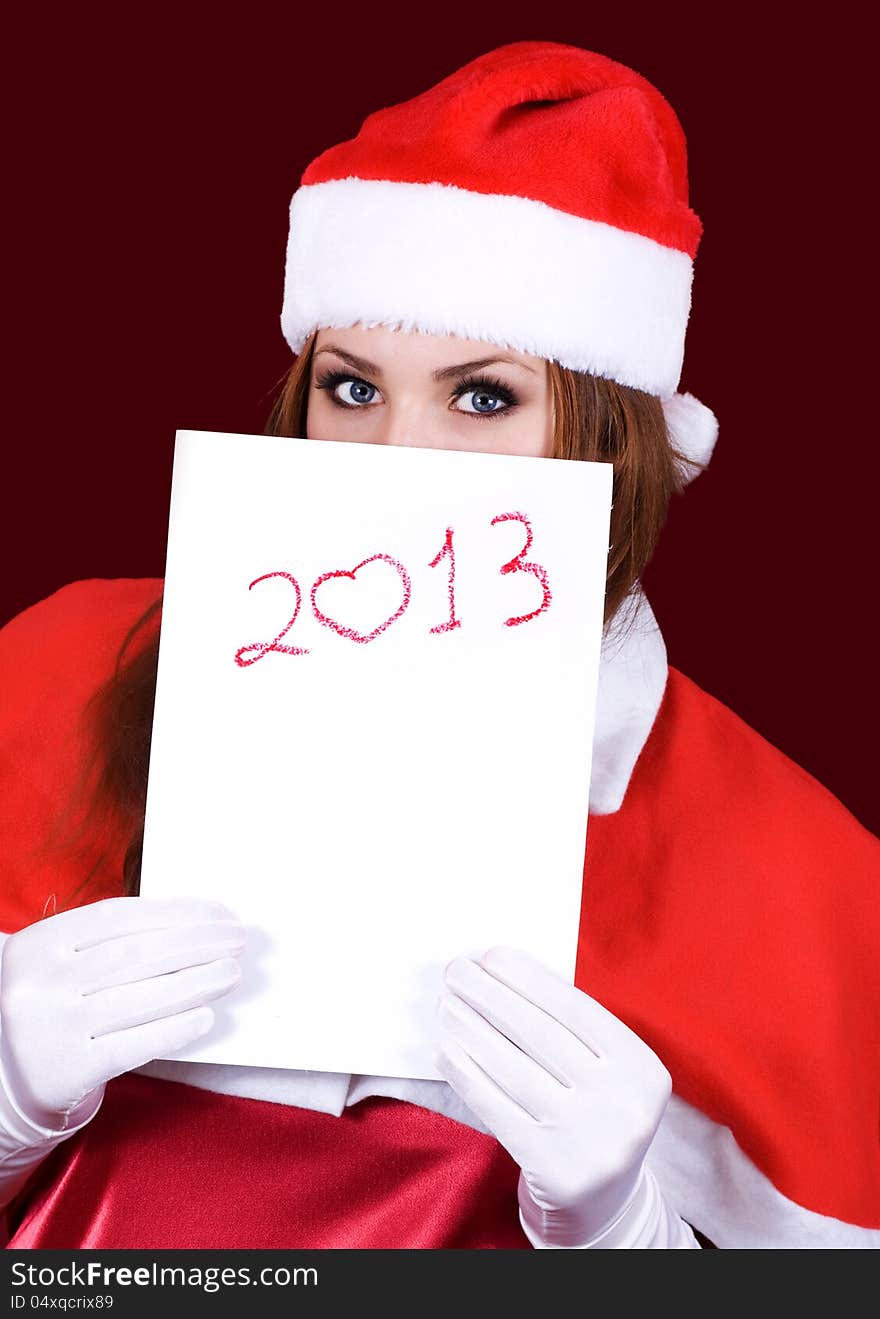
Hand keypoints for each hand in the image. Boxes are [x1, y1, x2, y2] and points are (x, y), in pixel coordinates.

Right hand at [0, 896, 245, 1135]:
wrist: (1, 1072)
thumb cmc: (50, 1004)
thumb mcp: (59, 960)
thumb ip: (111, 940)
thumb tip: (193, 925)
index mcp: (41, 942)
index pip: (122, 918)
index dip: (177, 913)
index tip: (218, 914)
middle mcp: (42, 982)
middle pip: (138, 955)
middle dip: (197, 943)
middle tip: (237, 939)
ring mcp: (54, 1026)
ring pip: (141, 998)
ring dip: (197, 983)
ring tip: (231, 972)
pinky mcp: (67, 1070)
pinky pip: (133, 1045)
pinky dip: (173, 1030)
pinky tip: (205, 1017)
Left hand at [436, 946, 674, 1247]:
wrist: (601, 1203)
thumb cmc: (593, 1115)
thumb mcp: (606, 1073)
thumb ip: (571, 1030)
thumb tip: (502, 975)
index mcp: (642, 1070)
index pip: (576, 1010)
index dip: (529, 978)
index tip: (491, 955)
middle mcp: (622, 1104)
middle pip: (541, 1034)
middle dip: (491, 994)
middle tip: (455, 970)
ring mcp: (588, 1138)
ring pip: (514, 1068)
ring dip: (471, 1028)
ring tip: (445, 1005)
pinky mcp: (551, 1167)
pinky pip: (498, 1107)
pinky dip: (468, 1074)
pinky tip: (448, 1049)